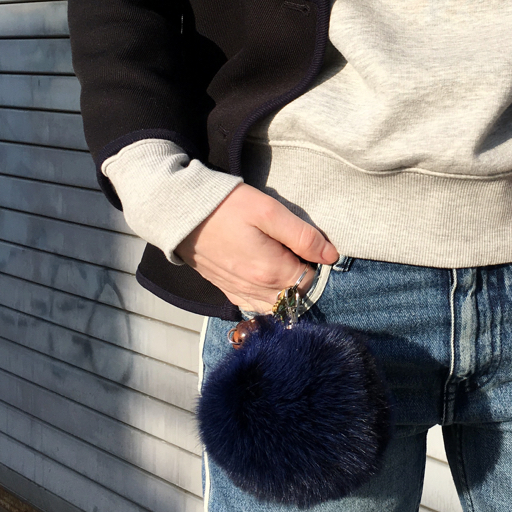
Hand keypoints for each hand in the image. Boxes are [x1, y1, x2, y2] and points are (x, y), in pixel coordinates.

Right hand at [176, 184, 338, 311]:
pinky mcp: (226, 290)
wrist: (180, 210)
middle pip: (293, 296)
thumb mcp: (270, 211)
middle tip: (288, 248)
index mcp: (270, 272)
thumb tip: (331, 256)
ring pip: (275, 305)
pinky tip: (261, 272)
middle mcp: (254, 290)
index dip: (312, 262)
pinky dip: (264, 295)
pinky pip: (253, 304)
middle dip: (299, 277)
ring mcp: (238, 292)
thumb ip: (303, 236)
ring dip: (282, 288)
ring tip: (276, 258)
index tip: (302, 244)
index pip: (309, 281)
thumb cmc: (227, 206)